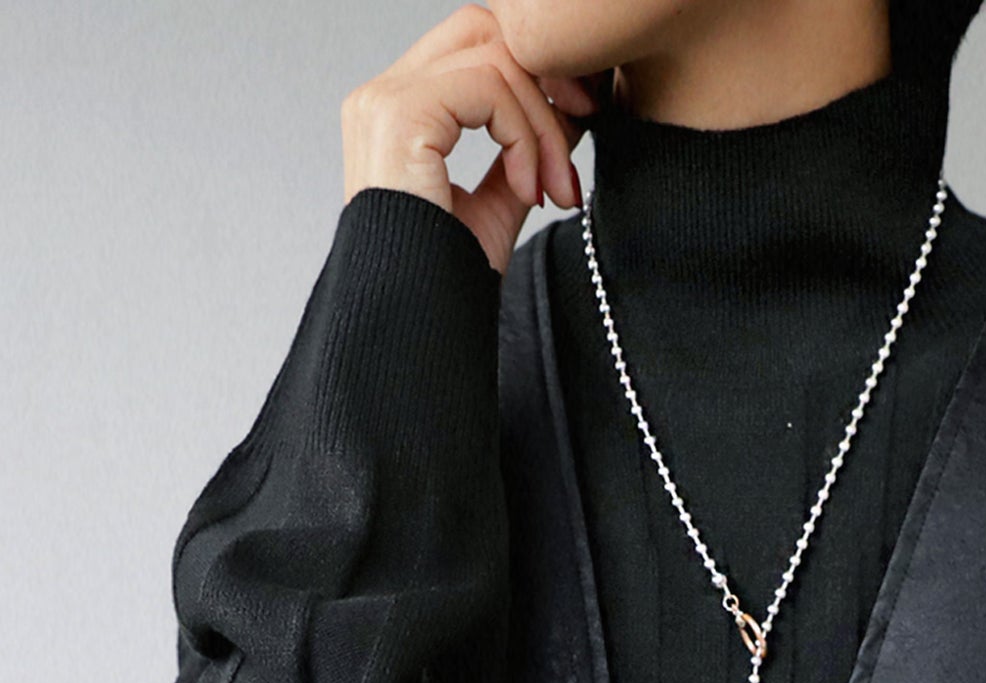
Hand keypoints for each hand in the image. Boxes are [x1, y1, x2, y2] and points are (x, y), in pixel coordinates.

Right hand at [341, 3, 602, 274]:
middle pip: (485, 30)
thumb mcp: (497, 204)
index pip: (476, 47)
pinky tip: (527, 189)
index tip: (576, 130)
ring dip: (543, 123)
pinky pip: (488, 89)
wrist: (416, 327)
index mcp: (399, 110)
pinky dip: (524, 136)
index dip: (536, 74)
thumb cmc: (445, 282)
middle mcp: (383, 94)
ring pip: (495, 59)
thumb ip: (522, 152)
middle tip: (579, 135)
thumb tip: (568, 112)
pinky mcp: (400, 116)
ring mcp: (385, 100)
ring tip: (552, 187)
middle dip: (546, 77)